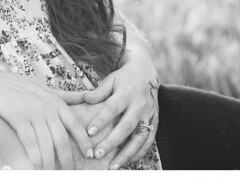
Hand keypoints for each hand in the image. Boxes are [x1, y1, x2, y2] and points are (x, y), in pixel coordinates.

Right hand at [0, 69, 96, 169]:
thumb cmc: (19, 85)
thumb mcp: (44, 87)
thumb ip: (65, 95)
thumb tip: (86, 95)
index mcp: (55, 101)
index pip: (76, 123)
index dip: (84, 141)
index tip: (89, 154)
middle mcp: (47, 107)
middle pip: (62, 140)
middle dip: (66, 160)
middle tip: (68, 171)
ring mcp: (32, 113)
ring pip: (46, 145)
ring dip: (50, 163)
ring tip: (51, 173)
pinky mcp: (18, 118)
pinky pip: (30, 143)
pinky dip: (34, 158)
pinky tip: (37, 167)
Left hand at [64, 48, 159, 168]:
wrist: (146, 72)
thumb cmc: (123, 78)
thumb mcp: (110, 80)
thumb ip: (99, 91)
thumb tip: (85, 99)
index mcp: (126, 93)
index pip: (112, 108)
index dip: (101, 120)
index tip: (90, 132)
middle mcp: (139, 105)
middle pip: (126, 126)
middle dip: (112, 142)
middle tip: (98, 154)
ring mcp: (149, 116)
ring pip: (139, 138)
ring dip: (127, 154)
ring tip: (113, 166)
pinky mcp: (155, 123)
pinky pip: (148, 141)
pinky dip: (139, 153)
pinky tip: (127, 162)